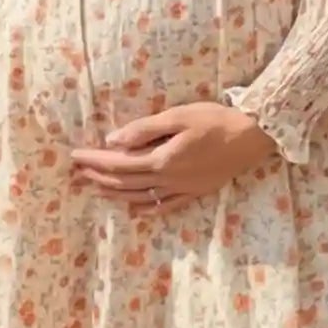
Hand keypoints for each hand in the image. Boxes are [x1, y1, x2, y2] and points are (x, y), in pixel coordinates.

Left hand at [69, 102, 278, 211]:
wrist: (252, 137)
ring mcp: (183, 189)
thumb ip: (144, 130)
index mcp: (162, 160)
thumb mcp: (178, 116)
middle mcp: (169, 179)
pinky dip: (146, 209)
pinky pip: (165, 206)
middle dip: (99, 176)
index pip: (119, 162)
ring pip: (141, 197)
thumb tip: (112, 141)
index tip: (75, 156)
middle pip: (126, 181)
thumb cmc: (215, 120)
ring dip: (116, 194)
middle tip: (78, 172)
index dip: (95, 160)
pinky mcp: (195, 192)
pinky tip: (135, 211)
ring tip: (96, 190)